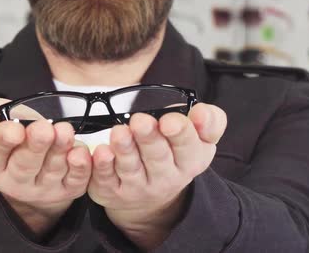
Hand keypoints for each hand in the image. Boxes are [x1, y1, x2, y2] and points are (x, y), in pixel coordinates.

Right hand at [0, 91, 91, 235]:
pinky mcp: (66, 188)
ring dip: (59, 151)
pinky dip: (81, 168)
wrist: (29, 151)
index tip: (12, 129)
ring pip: (51, 170)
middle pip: (25, 165)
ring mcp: (41, 186)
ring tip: (64, 131)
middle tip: (43, 129)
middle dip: (35, 146)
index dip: (2, 140)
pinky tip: (81, 151)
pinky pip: (76, 181)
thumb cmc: (4, 130)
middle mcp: (14, 180)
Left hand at [87, 103, 226, 246]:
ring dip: (124, 149)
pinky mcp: (111, 191)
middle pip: (157, 157)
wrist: (154, 196)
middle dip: (149, 138)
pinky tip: (99, 152)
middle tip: (140, 121)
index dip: (180, 133)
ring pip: (130, 168)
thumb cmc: (175, 154)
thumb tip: (201, 112)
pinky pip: (105, 179)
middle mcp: (165, 178)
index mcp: (190, 160)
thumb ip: (209, 121)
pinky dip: (101, 165)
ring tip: (119, 132)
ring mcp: (137, 187)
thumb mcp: (200, 138)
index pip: (188, 146)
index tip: (169, 121)